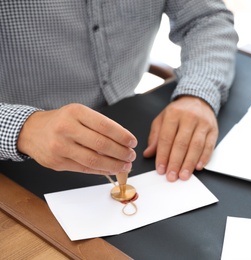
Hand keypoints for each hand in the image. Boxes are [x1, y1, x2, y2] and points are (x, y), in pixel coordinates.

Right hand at [17, 103, 136, 174]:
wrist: (31, 131)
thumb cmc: (61, 121)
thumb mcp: (79, 114)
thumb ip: (99, 126)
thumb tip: (124, 143)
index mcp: (76, 112)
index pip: (105, 126)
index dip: (122, 136)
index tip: (133, 142)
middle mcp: (66, 128)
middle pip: (101, 144)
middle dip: (121, 152)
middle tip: (131, 155)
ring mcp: (60, 146)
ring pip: (93, 160)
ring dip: (114, 165)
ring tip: (125, 165)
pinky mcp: (56, 163)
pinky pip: (84, 169)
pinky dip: (101, 171)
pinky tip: (111, 170)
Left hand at [143, 96, 217, 181]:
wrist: (198, 99)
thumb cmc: (179, 112)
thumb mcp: (163, 119)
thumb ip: (155, 137)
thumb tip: (148, 153)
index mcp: (173, 114)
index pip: (166, 138)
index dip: (163, 155)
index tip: (160, 169)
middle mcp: (189, 117)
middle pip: (181, 143)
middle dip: (176, 162)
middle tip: (172, 176)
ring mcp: (203, 123)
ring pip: (196, 146)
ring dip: (189, 163)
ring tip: (184, 175)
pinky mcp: (213, 129)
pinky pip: (209, 145)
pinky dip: (204, 158)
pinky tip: (198, 167)